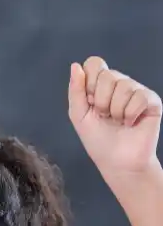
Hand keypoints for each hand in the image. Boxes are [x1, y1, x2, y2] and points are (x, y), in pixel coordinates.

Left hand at [68, 56, 161, 176]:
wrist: (117, 161)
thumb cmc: (98, 141)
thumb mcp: (79, 116)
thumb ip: (75, 91)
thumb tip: (75, 66)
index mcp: (100, 86)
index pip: (94, 64)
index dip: (88, 82)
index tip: (89, 102)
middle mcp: (119, 84)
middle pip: (107, 75)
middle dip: (101, 101)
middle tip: (104, 117)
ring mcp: (136, 90)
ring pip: (123, 86)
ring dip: (115, 111)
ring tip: (118, 122)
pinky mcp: (151, 100)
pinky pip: (138, 97)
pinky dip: (129, 115)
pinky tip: (131, 123)